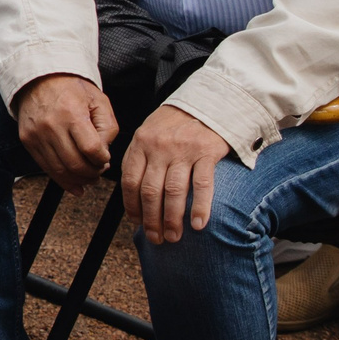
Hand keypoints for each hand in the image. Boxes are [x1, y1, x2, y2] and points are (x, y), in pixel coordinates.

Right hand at [13, 73, 119, 192]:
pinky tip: (75, 184)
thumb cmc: (72, 89)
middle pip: (75, 164)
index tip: (106, 159)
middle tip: (99, 170)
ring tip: (89, 177)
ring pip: (60, 171)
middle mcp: (51, 126)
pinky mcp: (28, 141)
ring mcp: (36, 135)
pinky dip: (63, 180)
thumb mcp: (99, 101)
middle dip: (92, 173)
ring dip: (79, 180)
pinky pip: (46, 168)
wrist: (39, 78)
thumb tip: (103, 156)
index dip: (102, 160)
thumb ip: (108, 129)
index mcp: (71, 113)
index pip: (91, 149)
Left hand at [119, 105, 232, 243]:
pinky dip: (200, 207)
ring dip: (172, 219)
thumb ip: (140, 159)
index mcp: (140, 144)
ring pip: (174, 191)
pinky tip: (199, 224)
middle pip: (150, 190)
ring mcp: (183, 150)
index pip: (130, 181)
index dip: (132, 206)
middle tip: (156, 239)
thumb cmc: (175, 124)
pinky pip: (202, 184)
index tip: (136, 223)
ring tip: (173, 237)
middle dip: (151, 219)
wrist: (208, 101)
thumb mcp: (149, 133)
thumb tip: (133, 197)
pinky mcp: (207, 152)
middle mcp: (159, 147)